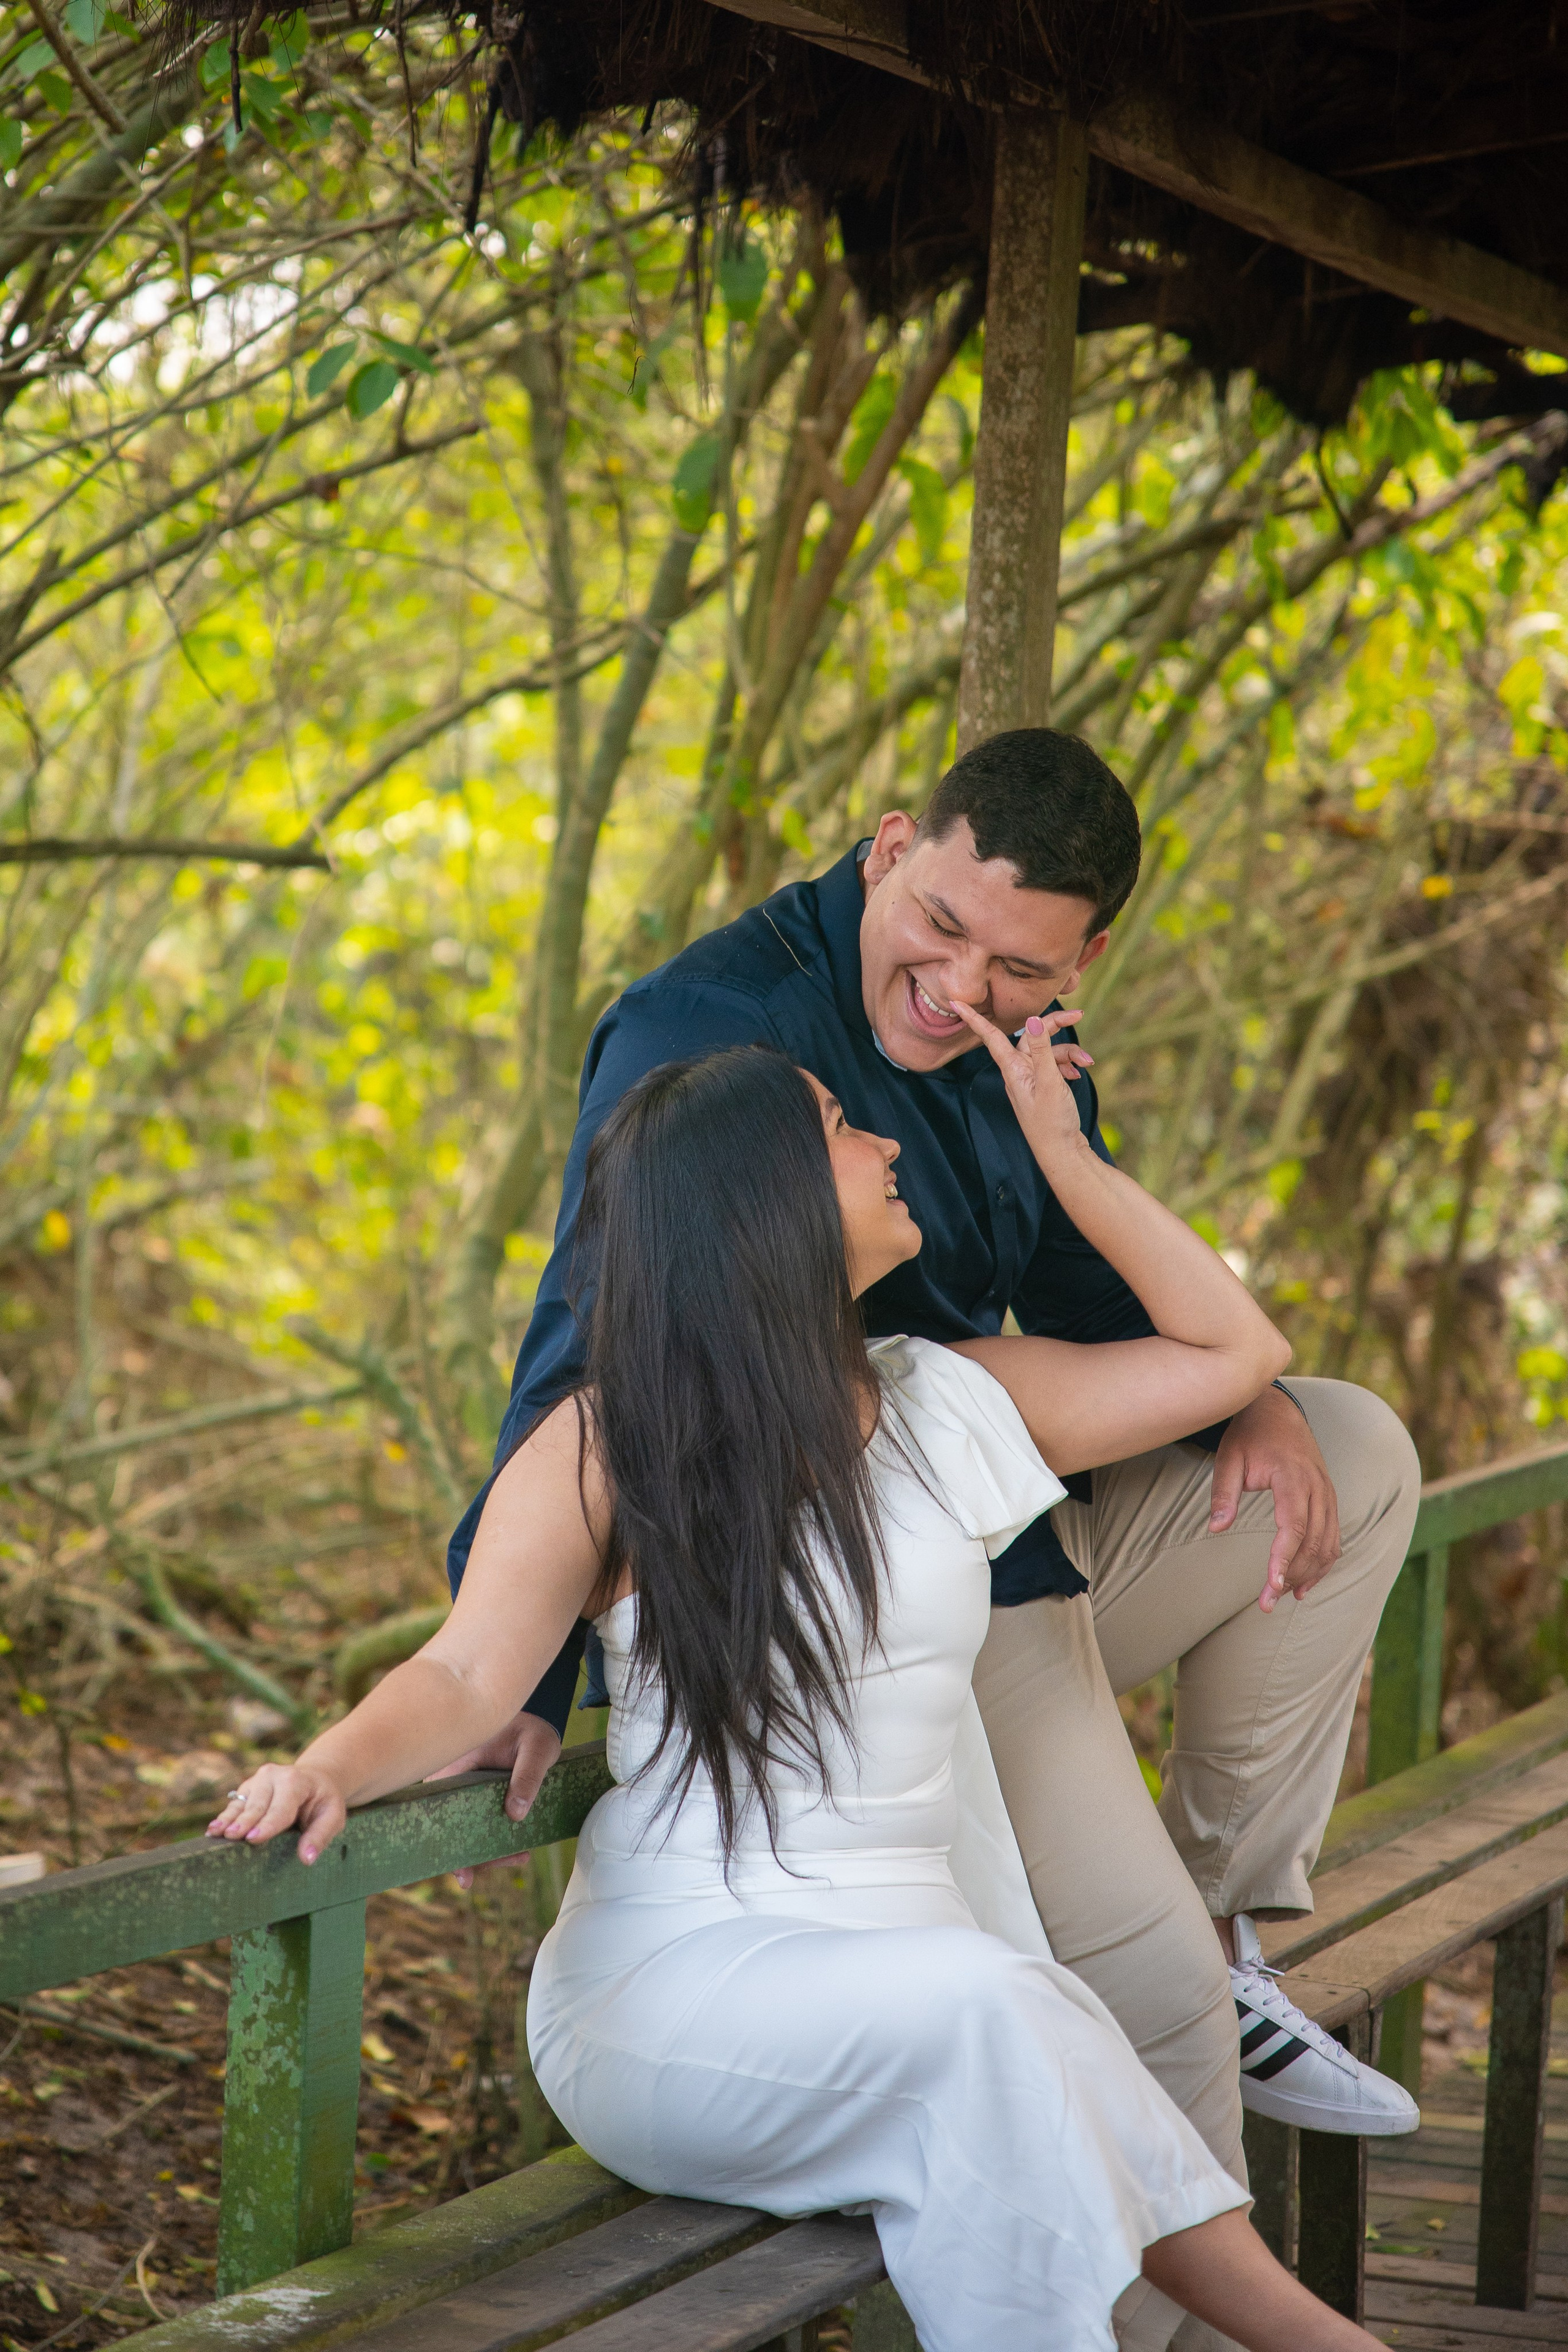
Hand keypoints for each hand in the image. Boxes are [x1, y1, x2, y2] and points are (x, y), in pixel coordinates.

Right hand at [207, 1763, 345, 1862]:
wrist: (314, 1780)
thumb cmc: (323, 1802)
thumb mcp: (333, 1816)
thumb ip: (320, 1836)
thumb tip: (307, 1859)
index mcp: (296, 1781)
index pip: (281, 1807)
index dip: (268, 1824)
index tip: (253, 1838)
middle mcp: (273, 1776)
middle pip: (257, 1805)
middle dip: (244, 1822)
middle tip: (232, 1837)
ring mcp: (257, 1781)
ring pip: (241, 1804)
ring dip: (228, 1819)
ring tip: (214, 1833)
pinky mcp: (247, 1789)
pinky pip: (234, 1805)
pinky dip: (224, 1818)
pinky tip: (213, 1830)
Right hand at [425, 1710, 563, 1889]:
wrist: (527, 1721)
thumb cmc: (528, 1729)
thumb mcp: (537, 1746)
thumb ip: (528, 1775)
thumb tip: (515, 1813)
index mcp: (454, 1766)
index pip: (442, 1813)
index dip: (449, 1847)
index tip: (463, 1874)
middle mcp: (450, 1784)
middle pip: (452, 1831)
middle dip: (476, 1856)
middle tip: (512, 1861)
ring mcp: (459, 1794)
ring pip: (465, 1833)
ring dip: (489, 1852)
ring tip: (522, 1856)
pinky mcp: (471, 1801)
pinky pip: (475, 1827)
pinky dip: (494, 1843)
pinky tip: (519, 1852)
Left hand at [949, 1002, 1089, 1169]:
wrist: (1062, 1152)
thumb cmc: (1051, 1122)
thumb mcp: (1050, 1083)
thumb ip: (1042, 1051)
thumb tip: (1033, 1020)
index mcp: (1013, 1069)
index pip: (991, 1037)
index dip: (974, 1018)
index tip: (955, 1002)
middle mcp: (1019, 1071)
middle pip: (1032, 1036)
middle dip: (1056, 1026)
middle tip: (1079, 1014)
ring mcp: (1031, 1078)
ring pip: (1048, 1051)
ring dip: (1070, 1053)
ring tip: (1086, 1063)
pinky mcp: (1043, 1086)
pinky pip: (1054, 1065)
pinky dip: (1068, 1065)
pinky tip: (1079, 1071)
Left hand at [1210, 1387, 1339, 1610]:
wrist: (1278, 1410)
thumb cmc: (1249, 1434)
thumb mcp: (1228, 1457)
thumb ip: (1223, 1493)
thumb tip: (1216, 1528)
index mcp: (1292, 1476)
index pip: (1293, 1525)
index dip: (1284, 1558)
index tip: (1272, 1585)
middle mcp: (1317, 1486)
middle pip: (1312, 1541)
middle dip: (1292, 1575)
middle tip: (1267, 1603)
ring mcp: (1327, 1492)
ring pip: (1328, 1543)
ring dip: (1310, 1573)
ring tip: (1284, 1596)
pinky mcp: (1329, 1498)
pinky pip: (1334, 1536)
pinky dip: (1324, 1562)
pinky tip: (1305, 1582)